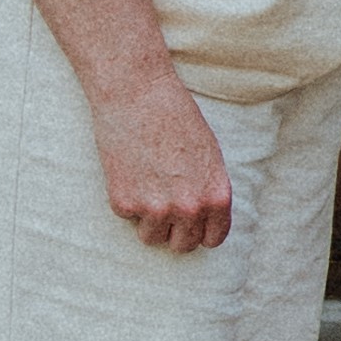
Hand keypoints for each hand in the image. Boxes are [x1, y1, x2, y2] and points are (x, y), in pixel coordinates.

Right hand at [89, 66, 234, 252]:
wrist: (138, 95)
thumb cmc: (176, 118)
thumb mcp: (209, 155)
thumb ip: (208, 189)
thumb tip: (204, 217)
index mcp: (216, 197)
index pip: (213, 238)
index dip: (201, 231)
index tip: (190, 224)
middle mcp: (189, 208)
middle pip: (182, 245)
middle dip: (174, 230)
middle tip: (164, 206)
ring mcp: (155, 208)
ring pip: (151, 237)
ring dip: (147, 219)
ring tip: (146, 184)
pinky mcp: (124, 203)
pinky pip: (127, 216)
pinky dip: (125, 199)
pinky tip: (129, 169)